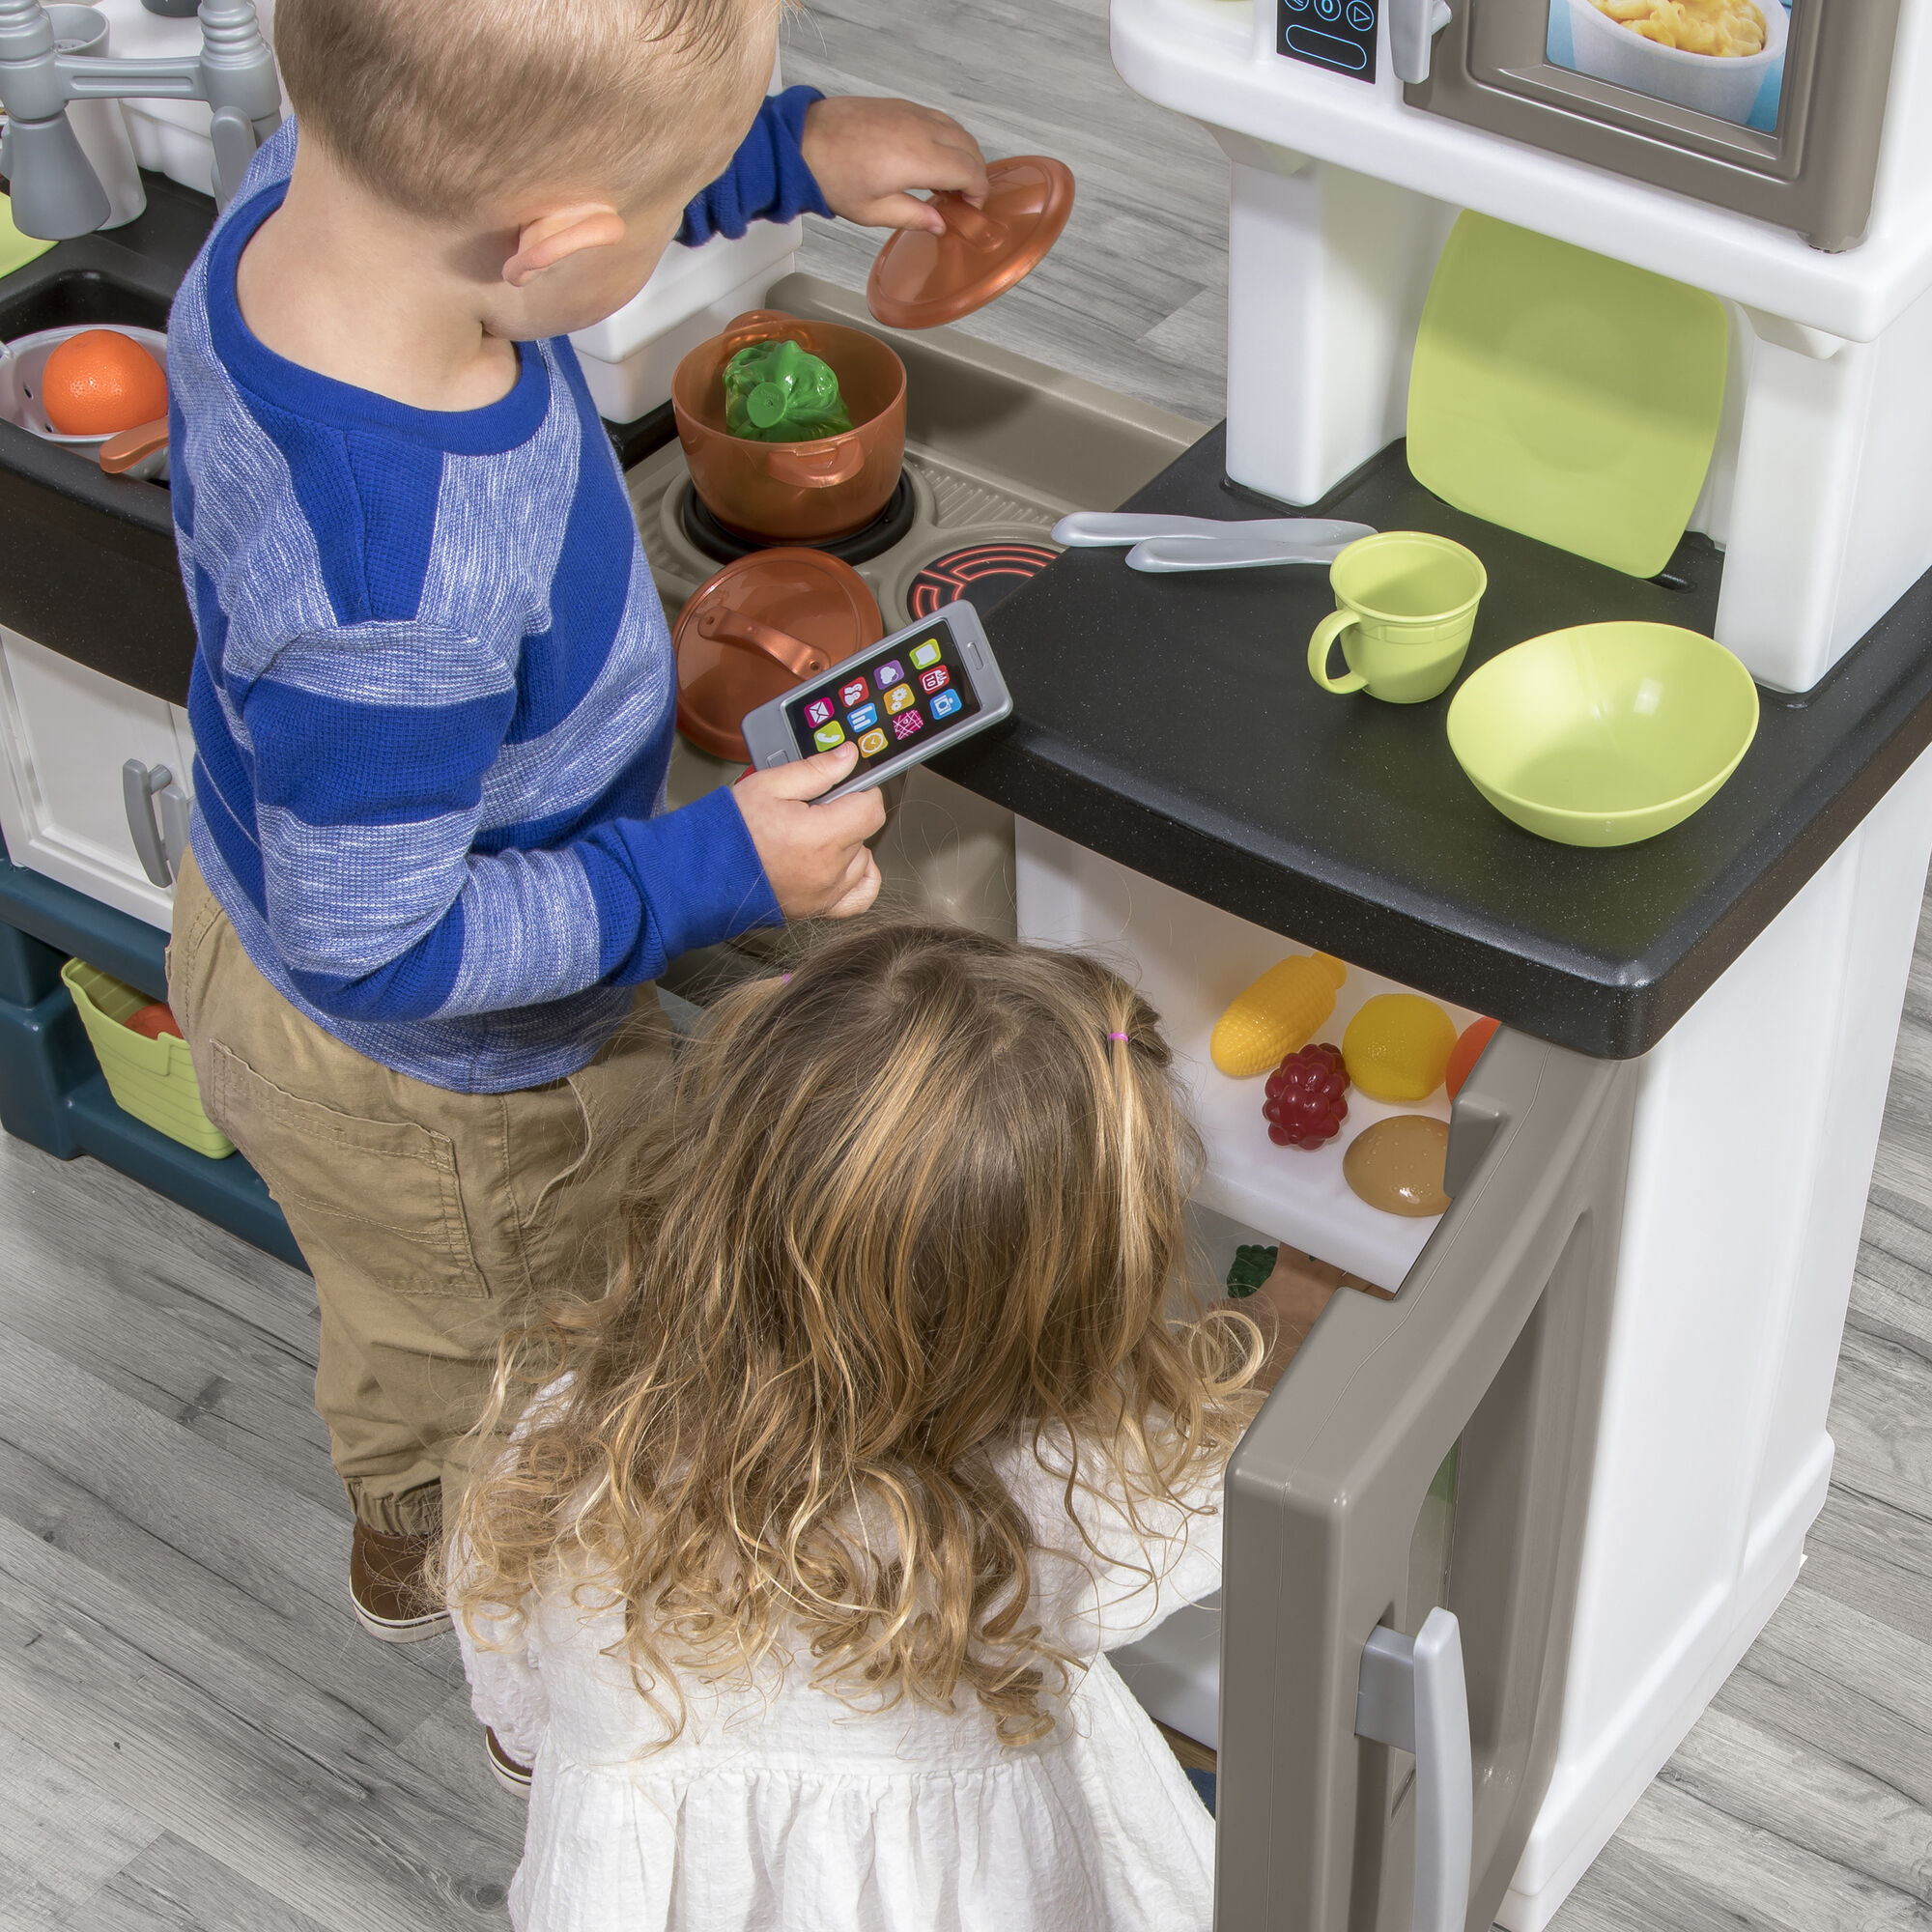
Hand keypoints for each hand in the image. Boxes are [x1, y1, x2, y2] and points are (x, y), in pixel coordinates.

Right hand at [734, 742, 884, 918]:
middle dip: (845, 814)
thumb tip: (847, 758)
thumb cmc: (731, 833)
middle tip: (812, 810)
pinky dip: (860, 876)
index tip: (847, 787)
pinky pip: (862, 894)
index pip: (871, 809)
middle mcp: (830, 869)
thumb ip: (815, 770)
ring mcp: (827, 892)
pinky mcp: (820, 908)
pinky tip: (844, 862)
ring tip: (814, 835)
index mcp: (821, 836)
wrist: (705, 872)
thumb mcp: (769, 785)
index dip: (862, 791)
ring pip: (861, 859)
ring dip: (847, 844)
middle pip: (864, 832)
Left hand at [800, 96, 989, 233]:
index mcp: (918, 159)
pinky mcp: (900, 105)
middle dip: (975, 173)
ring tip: (949, 181)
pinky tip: (933, 158)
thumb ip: (913, 216)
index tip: (971, 209)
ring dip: (963, 153)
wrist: (803, 139)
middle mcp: (920, 130)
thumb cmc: (832, 175)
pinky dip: (948, 137)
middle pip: (969, 147)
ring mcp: (911, 113)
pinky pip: (938, 118)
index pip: (969, 171)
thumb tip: (939, 224)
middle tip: (964, 198)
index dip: (978, 192)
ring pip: (957, 129)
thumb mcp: (873, 211)